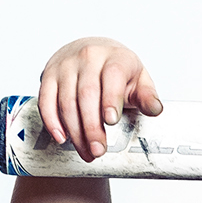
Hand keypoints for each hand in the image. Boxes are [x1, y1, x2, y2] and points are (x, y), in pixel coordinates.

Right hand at [35, 37, 162, 160]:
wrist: (94, 50)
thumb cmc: (119, 70)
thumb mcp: (139, 79)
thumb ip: (147, 96)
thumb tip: (155, 109)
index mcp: (115, 57)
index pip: (112, 77)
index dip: (110, 99)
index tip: (111, 120)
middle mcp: (88, 57)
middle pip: (87, 94)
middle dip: (92, 126)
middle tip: (98, 150)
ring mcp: (65, 65)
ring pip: (66, 101)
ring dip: (75, 131)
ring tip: (86, 151)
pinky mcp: (49, 74)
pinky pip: (46, 99)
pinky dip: (52, 121)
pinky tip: (62, 137)